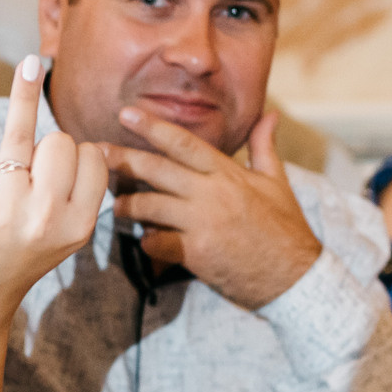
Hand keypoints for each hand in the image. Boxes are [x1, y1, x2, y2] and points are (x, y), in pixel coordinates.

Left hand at [0, 56, 107, 322]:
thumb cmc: (16, 261)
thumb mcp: (59, 236)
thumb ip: (69, 193)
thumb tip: (70, 139)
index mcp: (78, 224)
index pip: (93, 159)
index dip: (80, 153)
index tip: (67, 161)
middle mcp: (48, 217)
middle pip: (61, 143)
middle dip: (49, 144)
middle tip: (31, 172)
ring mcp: (9, 209)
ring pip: (26, 135)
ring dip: (24, 101)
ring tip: (30, 65)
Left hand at [105, 109, 322, 310]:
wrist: (295, 278)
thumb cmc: (285, 228)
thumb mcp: (278, 183)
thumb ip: (264, 147)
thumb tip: (271, 114)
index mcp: (228, 174)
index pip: (184, 143)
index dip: (153, 127)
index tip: (125, 114)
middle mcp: (212, 194)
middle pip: (157, 170)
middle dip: (123, 159)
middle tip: (96, 152)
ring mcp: (203, 224)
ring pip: (150, 206)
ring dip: (128, 206)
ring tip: (119, 206)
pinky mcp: (197, 254)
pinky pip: (157, 242)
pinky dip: (147, 241)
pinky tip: (147, 240)